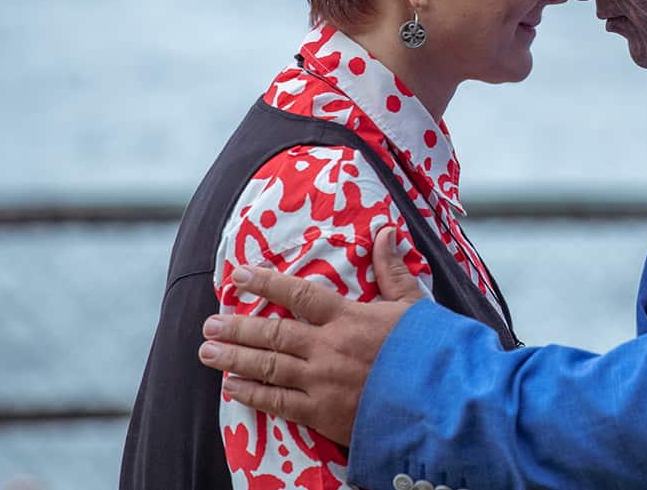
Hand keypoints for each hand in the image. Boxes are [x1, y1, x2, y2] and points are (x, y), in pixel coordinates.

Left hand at [198, 227, 424, 444]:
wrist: (438, 400)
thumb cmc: (429, 350)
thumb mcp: (414, 304)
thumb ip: (392, 270)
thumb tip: (385, 233)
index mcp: (349, 317)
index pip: (298, 295)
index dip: (266, 283)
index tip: (239, 275)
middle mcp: (328, 348)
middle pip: (272, 334)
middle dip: (237, 327)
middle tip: (210, 323)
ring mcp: (321, 382)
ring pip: (268, 367)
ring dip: (234, 358)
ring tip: (207, 352)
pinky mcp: (322, 414)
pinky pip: (278, 403)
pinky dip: (252, 394)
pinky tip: (232, 388)